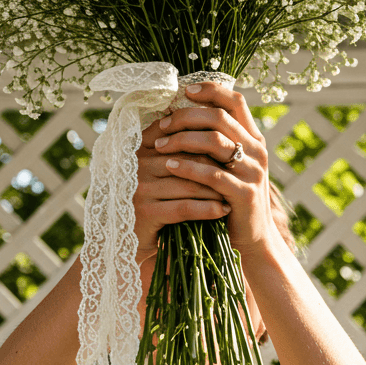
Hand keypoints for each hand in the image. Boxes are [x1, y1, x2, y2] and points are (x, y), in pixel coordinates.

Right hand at [133, 96, 231, 262]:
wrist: (128, 238)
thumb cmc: (149, 200)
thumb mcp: (156, 171)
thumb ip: (174, 148)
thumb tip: (207, 126)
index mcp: (140, 148)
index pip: (181, 138)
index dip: (208, 145)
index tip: (230, 150)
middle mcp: (138, 164)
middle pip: (189, 159)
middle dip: (216, 167)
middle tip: (237, 174)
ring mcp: (140, 188)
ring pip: (190, 184)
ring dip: (216, 190)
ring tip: (232, 193)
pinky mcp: (146, 212)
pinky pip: (185, 207)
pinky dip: (207, 209)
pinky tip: (222, 210)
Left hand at [141, 80, 282, 262]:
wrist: (252, 238)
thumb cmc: (231, 197)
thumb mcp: (228, 165)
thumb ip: (215, 141)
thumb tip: (182, 112)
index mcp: (253, 138)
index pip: (235, 101)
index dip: (210, 90)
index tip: (184, 91)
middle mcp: (257, 150)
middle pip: (220, 117)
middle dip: (186, 117)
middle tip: (163, 124)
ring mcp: (253, 172)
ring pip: (215, 142)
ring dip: (183, 140)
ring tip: (160, 146)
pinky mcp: (244, 194)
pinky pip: (212, 175)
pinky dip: (188, 168)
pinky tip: (170, 166)